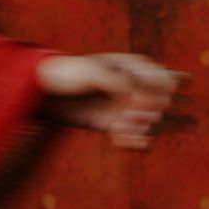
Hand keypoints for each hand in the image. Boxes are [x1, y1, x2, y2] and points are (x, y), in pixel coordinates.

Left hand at [35, 51, 184, 147]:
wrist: (43, 93)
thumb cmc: (67, 73)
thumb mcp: (92, 71)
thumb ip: (118, 80)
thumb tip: (139, 93)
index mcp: (134, 67)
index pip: (165, 79)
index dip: (158, 91)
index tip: (139, 97)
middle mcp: (134, 88)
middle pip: (160, 104)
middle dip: (148, 111)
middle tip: (128, 113)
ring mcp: (125, 107)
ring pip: (149, 122)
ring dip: (139, 126)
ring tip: (120, 125)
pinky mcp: (114, 124)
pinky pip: (134, 136)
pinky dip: (131, 140)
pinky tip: (118, 138)